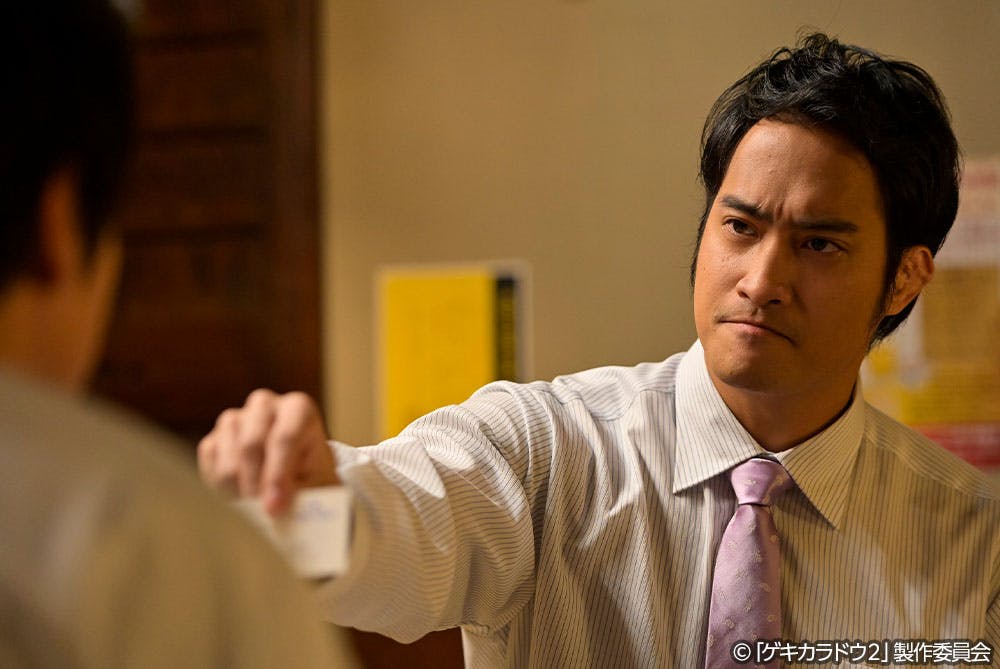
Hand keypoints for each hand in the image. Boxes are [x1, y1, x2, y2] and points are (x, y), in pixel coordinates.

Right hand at [198, 389, 337, 514]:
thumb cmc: (310, 476)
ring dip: (240, 491)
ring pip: (229, 459)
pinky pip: (210, 466)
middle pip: (251, 444)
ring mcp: (235, 419)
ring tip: (255, 511)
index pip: (285, 437)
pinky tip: (240, 500)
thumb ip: (301, 493)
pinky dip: (221, 489)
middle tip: (261, 516)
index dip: (278, 476)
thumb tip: (276, 511)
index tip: (275, 508)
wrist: (294, 472)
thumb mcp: (317, 483)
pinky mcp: (213, 438)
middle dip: (255, 485)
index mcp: (298, 409)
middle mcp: (264, 405)